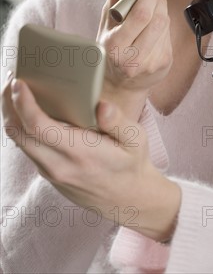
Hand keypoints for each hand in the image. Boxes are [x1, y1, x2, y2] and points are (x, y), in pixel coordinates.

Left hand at [2, 75, 180, 241]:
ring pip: (19, 141)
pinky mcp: (49, 174)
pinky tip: (31, 112)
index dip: (23, 103)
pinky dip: (22, 127)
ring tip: (17, 91)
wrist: (128, 200)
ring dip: (12, 115)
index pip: (38, 127)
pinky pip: (28, 148)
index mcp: (79, 152)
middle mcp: (58, 165)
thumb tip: (101, 105)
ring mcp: (51, 172)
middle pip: (18, 133)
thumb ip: (118, 122)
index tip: (19, 83)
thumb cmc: (131, 164)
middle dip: (8, 104)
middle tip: (12, 78)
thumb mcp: (135, 140)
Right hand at [97, 0, 172, 119]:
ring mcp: (152, 63)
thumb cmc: (110, 47)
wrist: (119, 84)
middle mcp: (133, 58)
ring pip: (165, 24)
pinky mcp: (164, 64)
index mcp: (114, 46)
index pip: (141, 15)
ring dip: (160, 10)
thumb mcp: (105, 21)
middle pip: (158, 19)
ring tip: (149, 10)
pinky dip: (162, 24)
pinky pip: (168, 34)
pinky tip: (152, 28)